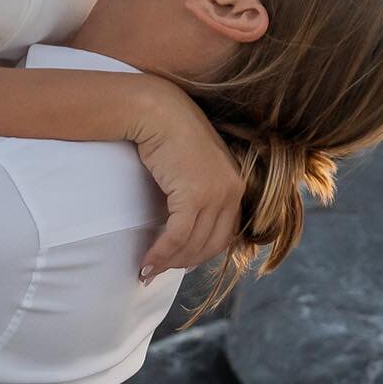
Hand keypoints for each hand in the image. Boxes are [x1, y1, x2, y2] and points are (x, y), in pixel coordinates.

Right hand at [128, 81, 242, 283]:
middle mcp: (232, 190)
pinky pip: (177, 236)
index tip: (179, 263)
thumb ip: (198, 193)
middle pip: (211, 244)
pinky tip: (146, 262)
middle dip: (184, 263)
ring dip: (169, 262)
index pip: (225, 234)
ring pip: (194, 244)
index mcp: (236, 184)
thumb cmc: (170, 135)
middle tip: (160, 271)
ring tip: (148, 269)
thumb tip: (186, 228)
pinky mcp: (194, 195)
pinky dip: (161, 254)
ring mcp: (216, 193)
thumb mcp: (194, 167)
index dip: (201, 254)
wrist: (158, 112)